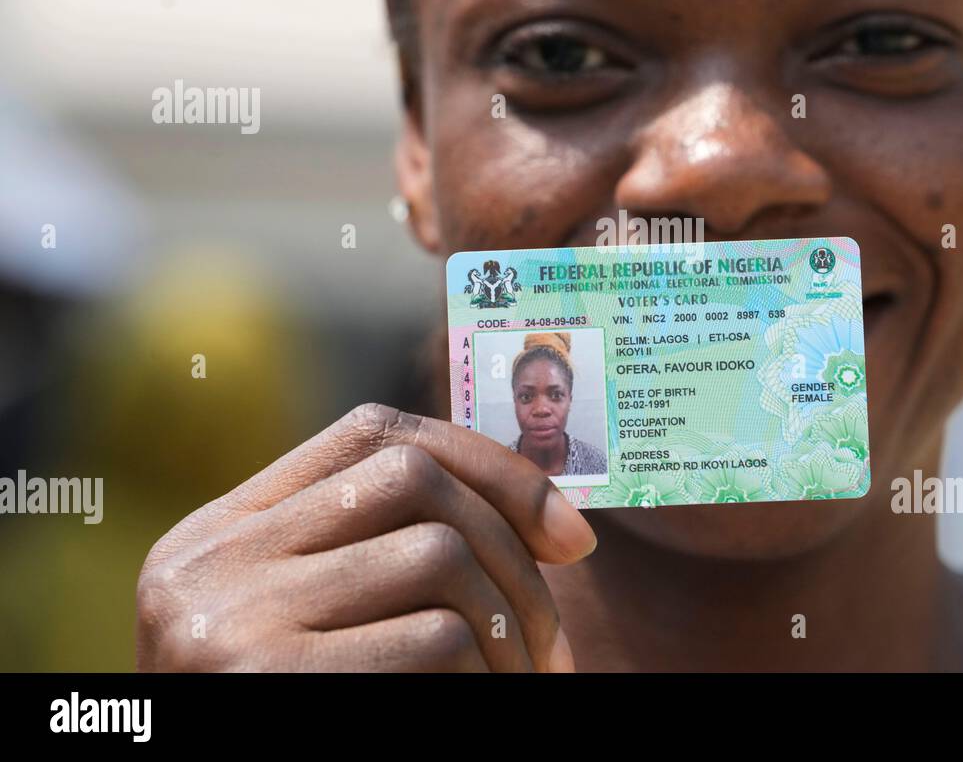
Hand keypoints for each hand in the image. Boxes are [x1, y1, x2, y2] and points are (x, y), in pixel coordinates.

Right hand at [136, 403, 595, 670]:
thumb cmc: (284, 710)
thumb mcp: (296, 621)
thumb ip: (368, 552)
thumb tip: (543, 514)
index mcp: (221, 532)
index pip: (373, 432)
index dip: (488, 464)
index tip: (568, 534)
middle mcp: (213, 561)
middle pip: (415, 480)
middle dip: (514, 550)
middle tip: (552, 640)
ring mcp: (231, 619)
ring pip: (438, 555)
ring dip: (510, 625)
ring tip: (520, 680)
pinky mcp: (269, 680)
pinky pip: (435, 641)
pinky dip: (484, 676)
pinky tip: (481, 704)